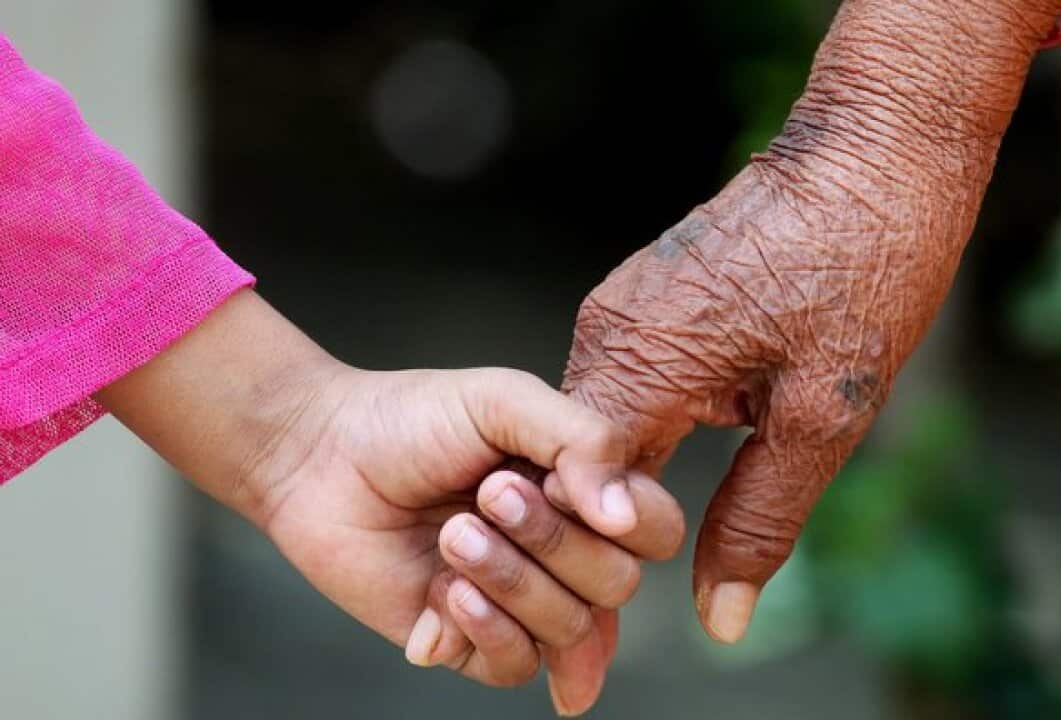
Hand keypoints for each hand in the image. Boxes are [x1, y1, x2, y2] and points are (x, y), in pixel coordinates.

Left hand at [97, 292, 684, 714]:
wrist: (318, 456)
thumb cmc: (411, 420)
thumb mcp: (505, 401)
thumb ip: (583, 438)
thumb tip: (624, 514)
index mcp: (586, 492)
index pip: (658, 531)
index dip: (626, 519)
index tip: (565, 484)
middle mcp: (564, 551)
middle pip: (617, 586)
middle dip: (552, 543)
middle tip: (486, 495)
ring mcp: (520, 600)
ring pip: (569, 631)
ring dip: (511, 580)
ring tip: (452, 535)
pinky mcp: (468, 639)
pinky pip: (514, 666)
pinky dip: (484, 627)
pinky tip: (445, 590)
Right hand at [559, 0, 1060, 642]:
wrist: (869, 154)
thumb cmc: (863, 270)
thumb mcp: (823, 415)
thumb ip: (759, 519)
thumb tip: (720, 619)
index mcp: (640, 360)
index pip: (576, 495)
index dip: (579, 579)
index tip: (582, 662)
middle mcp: (607, 332)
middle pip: (571, 468)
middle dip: (586, 551)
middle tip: (591, 651)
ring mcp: (618, 310)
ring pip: (591, 431)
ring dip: (606, 497)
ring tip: (620, 578)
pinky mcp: (639, 301)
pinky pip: (615, 391)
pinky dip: (627, 446)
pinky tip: (649, 487)